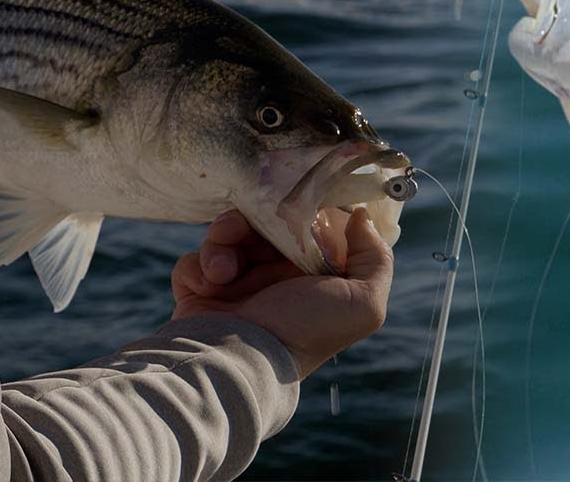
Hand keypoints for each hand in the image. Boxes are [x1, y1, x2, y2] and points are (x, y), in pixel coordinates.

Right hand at [171, 207, 392, 377]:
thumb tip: (360, 218)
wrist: (242, 363)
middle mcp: (275, 278)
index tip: (288, 205)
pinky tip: (208, 285)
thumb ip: (375, 259)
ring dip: (221, 241)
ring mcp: (236, 286)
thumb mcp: (362, 302)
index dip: (297, 210)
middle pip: (261, 224)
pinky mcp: (200, 294)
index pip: (304, 225)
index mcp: (312, 274)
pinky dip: (197, 267)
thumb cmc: (304, 331)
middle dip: (250, 220)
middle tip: (241, 228)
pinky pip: (194, 261)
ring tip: (222, 269)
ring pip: (226, 236)